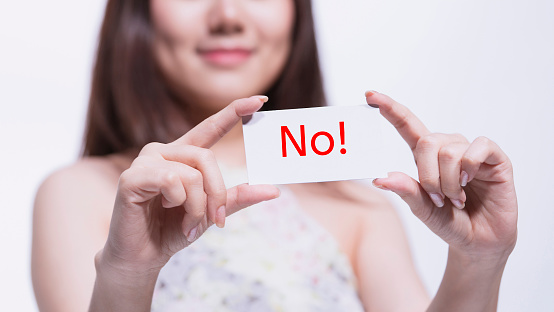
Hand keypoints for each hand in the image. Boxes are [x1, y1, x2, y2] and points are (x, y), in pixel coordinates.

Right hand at [99, 96, 279, 274]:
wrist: (143, 256)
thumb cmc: (172, 230)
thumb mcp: (211, 212)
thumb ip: (237, 197)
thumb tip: (274, 190)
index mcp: (182, 156)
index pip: (210, 128)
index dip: (234, 112)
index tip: (260, 100)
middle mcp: (164, 151)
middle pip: (206, 158)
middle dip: (217, 192)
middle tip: (217, 218)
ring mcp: (146, 161)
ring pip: (192, 173)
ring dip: (198, 205)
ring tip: (188, 223)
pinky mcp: (132, 176)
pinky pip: (172, 181)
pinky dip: (179, 203)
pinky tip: (164, 210)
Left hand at [367, 91, 517, 260]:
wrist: (480, 242)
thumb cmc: (450, 222)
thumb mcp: (423, 209)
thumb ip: (406, 191)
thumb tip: (379, 178)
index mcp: (426, 157)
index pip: (407, 125)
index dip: (390, 109)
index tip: (369, 95)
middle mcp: (448, 148)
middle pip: (427, 142)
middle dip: (429, 176)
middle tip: (440, 199)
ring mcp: (471, 151)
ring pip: (450, 150)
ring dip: (449, 181)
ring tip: (458, 198)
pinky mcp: (494, 157)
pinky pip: (478, 147)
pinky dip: (470, 168)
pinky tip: (472, 181)